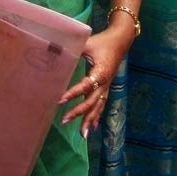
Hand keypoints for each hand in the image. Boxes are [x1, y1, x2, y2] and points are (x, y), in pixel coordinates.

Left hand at [58, 19, 135, 137]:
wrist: (120, 41)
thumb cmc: (103, 42)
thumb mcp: (88, 43)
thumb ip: (73, 48)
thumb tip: (56, 49)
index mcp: (100, 72)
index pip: (85, 86)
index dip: (73, 93)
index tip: (60, 100)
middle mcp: (105, 83)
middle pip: (91, 101)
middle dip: (78, 112)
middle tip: (64, 120)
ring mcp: (106, 87)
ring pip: (97, 106)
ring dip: (89, 120)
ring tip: (82, 134)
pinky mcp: (106, 87)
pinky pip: (101, 104)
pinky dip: (97, 116)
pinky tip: (93, 127)